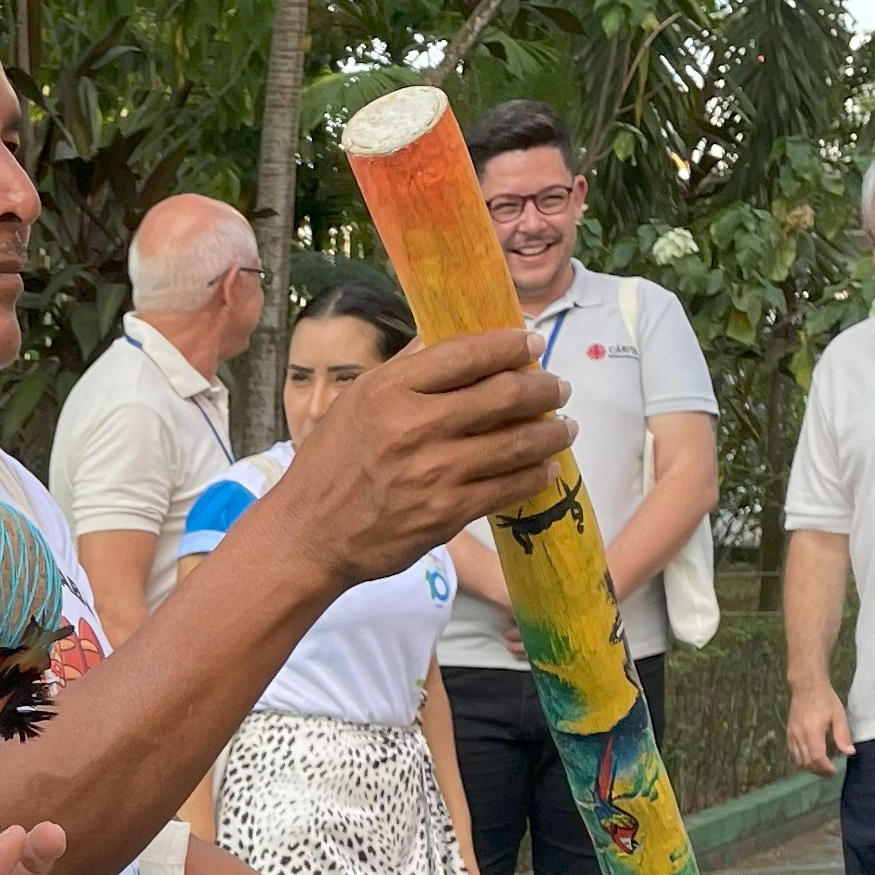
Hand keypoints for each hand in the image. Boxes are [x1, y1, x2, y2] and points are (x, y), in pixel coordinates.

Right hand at [263, 331, 572, 589]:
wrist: (310, 534)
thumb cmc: (329, 465)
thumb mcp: (355, 402)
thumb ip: (404, 370)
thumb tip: (448, 339)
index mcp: (389, 391)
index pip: (467, 354)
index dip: (509, 346)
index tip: (532, 345)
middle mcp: (414, 426)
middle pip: (503, 395)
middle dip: (543, 388)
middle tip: (558, 388)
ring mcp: (434, 472)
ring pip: (516, 443)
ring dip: (551, 432)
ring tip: (564, 427)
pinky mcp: (447, 513)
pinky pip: (508, 488)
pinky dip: (535, 475)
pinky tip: (544, 468)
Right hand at [784, 683, 853, 773]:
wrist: (807, 686)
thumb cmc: (825, 699)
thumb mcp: (838, 715)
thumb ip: (843, 735)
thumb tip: (849, 752)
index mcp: (813, 732)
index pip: (817, 758)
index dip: (826, 768)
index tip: (835, 770)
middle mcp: (800, 736)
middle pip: (807, 762)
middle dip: (819, 770)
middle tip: (830, 772)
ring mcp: (792, 735)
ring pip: (799, 760)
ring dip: (810, 767)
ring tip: (821, 768)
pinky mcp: (789, 734)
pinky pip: (793, 753)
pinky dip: (801, 760)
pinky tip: (810, 759)